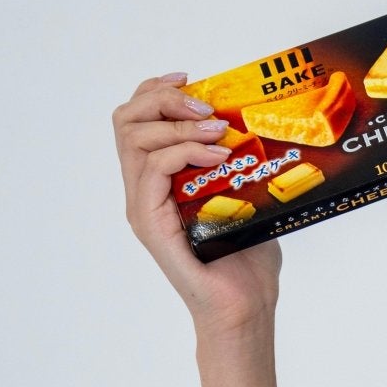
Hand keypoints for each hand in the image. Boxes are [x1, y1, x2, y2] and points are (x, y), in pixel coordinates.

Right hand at [112, 72, 281, 334]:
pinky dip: (184, 152)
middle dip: (164, 98)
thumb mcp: (245, 196)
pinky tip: (218, 156)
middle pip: (126, 120)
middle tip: (205, 106)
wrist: (245, 307)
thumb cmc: (247, 260)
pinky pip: (153, 170)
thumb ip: (240, 162)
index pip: (137, 119)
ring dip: (178, 124)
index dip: (157, 89)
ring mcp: (144, 207)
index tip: (193, 79)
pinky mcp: (152, 224)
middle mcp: (143, 191)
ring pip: (134, 139)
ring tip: (218, 132)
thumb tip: (260, 124)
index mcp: (159, 181)